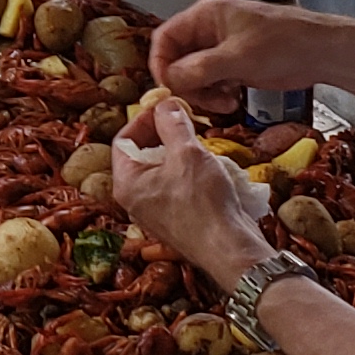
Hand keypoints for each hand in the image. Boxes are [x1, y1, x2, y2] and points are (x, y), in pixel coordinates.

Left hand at [109, 92, 272, 279]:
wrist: (230, 249)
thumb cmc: (204, 204)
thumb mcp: (187, 152)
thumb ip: (173, 124)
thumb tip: (166, 105)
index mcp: (127, 184)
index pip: (123, 140)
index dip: (144, 118)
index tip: (167, 107)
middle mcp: (136, 200)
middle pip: (143, 154)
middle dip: (166, 134)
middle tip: (187, 122)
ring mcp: (156, 212)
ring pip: (164, 170)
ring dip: (183, 153)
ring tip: (203, 145)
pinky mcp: (178, 220)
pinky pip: (179, 187)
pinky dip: (193, 173)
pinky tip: (213, 169)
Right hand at [148, 0, 336, 114]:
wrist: (321, 53)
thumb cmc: (286, 43)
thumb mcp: (238, 57)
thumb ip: (200, 68)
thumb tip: (171, 80)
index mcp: (206, 15)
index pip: (165, 37)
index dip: (161, 63)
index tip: (169, 87)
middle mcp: (210, 29)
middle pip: (177, 59)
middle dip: (186, 83)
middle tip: (199, 100)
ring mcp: (222, 48)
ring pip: (193, 74)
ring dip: (202, 93)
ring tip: (222, 102)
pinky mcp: (234, 65)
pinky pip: (210, 82)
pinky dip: (215, 94)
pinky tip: (231, 100)